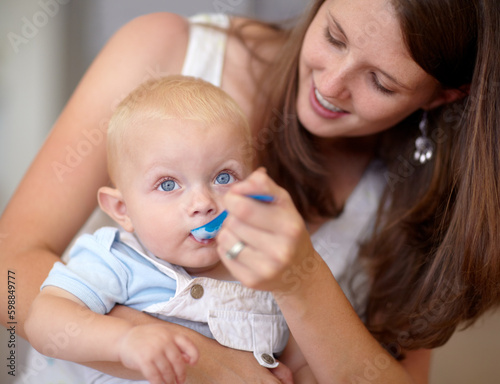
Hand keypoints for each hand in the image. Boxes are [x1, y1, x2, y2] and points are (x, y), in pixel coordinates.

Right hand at [117, 324, 198, 383]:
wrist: (123, 338)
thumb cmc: (146, 338)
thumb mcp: (162, 335)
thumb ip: (176, 345)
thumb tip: (189, 359)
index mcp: (170, 334)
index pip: (188, 344)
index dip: (194, 355)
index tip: (193, 364)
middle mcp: (164, 340)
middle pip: (178, 362)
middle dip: (180, 374)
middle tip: (180, 381)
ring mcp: (154, 350)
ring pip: (167, 371)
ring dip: (170, 381)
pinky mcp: (144, 360)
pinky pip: (155, 376)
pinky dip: (159, 383)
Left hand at [217, 168, 316, 293]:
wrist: (300, 272)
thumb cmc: (287, 230)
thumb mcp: (283, 204)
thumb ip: (264, 186)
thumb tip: (245, 180)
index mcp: (290, 225)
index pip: (244, 207)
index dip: (233, 196)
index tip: (235, 195)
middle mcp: (281, 249)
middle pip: (233, 222)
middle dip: (231, 214)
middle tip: (240, 216)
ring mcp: (266, 268)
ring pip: (225, 238)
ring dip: (228, 230)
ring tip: (242, 232)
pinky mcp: (252, 281)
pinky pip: (224, 255)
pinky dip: (226, 247)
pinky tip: (241, 247)